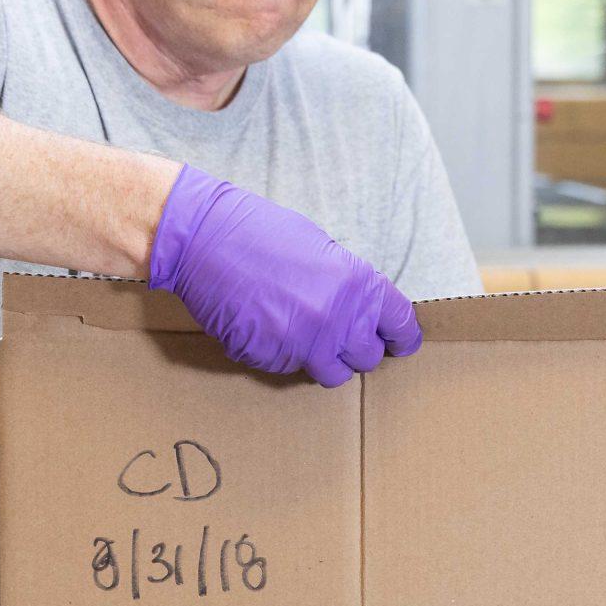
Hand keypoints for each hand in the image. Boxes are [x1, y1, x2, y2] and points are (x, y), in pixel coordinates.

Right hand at [147, 166, 421, 386]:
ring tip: (305, 334)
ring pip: (332, 373)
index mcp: (358, 285)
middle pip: (368, 358)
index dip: (401, 338)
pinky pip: (289, 369)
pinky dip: (284, 355)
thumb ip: (348, 284)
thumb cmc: (260, 231)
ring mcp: (304, 344)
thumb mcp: (322, 248)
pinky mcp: (270, 359)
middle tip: (340, 335)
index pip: (401, 326)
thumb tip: (362, 310)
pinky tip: (268, 327)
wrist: (203, 239)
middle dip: (357, 349)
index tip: (398, 343)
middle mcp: (338, 319)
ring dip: (324, 359)